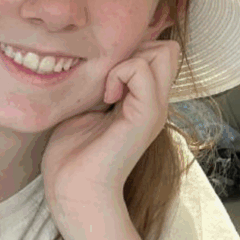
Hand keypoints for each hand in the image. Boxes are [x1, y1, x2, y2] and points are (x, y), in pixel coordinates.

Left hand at [41, 38, 180, 223]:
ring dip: (127, 59)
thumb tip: (98, 58)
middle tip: (109, 75)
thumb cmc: (73, 155)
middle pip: (167, 48)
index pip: (159, 52)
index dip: (133, 49)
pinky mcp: (146, 116)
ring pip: (162, 51)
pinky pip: (141, 69)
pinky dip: (119, 73)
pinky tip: (106, 96)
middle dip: (135, 48)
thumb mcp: (89, 107)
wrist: (74, 192)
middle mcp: (157, 103)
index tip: (106, 74)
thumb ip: (102, 83)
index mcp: (145, 101)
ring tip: (107, 87)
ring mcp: (155, 109)